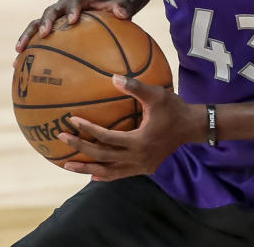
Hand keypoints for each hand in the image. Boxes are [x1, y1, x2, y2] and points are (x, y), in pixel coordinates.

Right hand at [14, 0, 132, 60]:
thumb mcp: (123, 6)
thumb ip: (123, 7)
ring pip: (37, 22)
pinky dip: (26, 49)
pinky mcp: (49, 29)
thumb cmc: (114, 9)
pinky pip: (35, 38)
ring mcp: (55, 17)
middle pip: (52, 9)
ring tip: (20, 50)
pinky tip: (17, 65)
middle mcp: (65, 5)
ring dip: (28, 35)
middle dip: (47, 21)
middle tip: (45, 33)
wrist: (104, 9)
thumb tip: (124, 14)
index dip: (73, 8)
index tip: (73, 20)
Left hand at [58, 75, 199, 180]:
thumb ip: (135, 87)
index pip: (106, 138)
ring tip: (67, 165)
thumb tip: (113, 77)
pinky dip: (105, 175)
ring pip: (108, 171)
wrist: (192, 127)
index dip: (87, 129)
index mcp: (139, 141)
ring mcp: (141, 166)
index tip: (71, 120)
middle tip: (61, 138)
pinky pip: (120, 175)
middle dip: (79, 149)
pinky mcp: (144, 169)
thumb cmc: (174, 109)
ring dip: (87, 168)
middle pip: (102, 157)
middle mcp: (138, 158)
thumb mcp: (156, 95)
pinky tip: (93, 175)